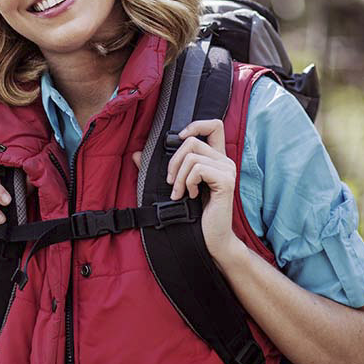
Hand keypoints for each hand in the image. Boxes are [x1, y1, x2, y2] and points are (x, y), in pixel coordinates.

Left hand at [167, 119, 241, 267]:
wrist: (212, 238)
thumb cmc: (196, 214)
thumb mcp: (177, 186)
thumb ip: (160, 169)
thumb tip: (136, 154)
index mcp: (216, 159)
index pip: (214, 125)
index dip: (195, 125)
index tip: (179, 139)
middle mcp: (225, 161)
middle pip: (192, 141)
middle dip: (174, 161)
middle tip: (171, 182)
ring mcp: (227, 170)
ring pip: (192, 156)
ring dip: (179, 177)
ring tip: (180, 193)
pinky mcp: (226, 181)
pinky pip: (197, 169)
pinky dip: (187, 183)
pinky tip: (191, 196)